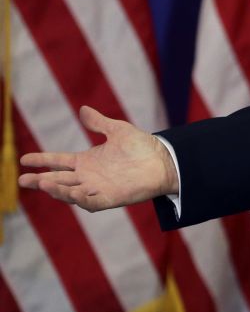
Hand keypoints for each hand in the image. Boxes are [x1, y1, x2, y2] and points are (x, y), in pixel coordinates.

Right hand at [17, 105, 178, 211]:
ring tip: (42, 183)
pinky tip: (70, 193)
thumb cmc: (142, 147)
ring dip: (56, 189)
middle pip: (59, 179)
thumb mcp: (118, 131)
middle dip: (41, 180)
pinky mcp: (110, 198)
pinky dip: (79, 199)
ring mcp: (98, 188)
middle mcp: (88, 177)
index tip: (24, 159)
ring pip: (70, 192)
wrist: (165, 160)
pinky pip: (90, 202)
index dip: (42, 160)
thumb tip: (83, 109)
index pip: (59, 161)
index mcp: (87, 161)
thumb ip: (99, 123)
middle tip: (23, 179)